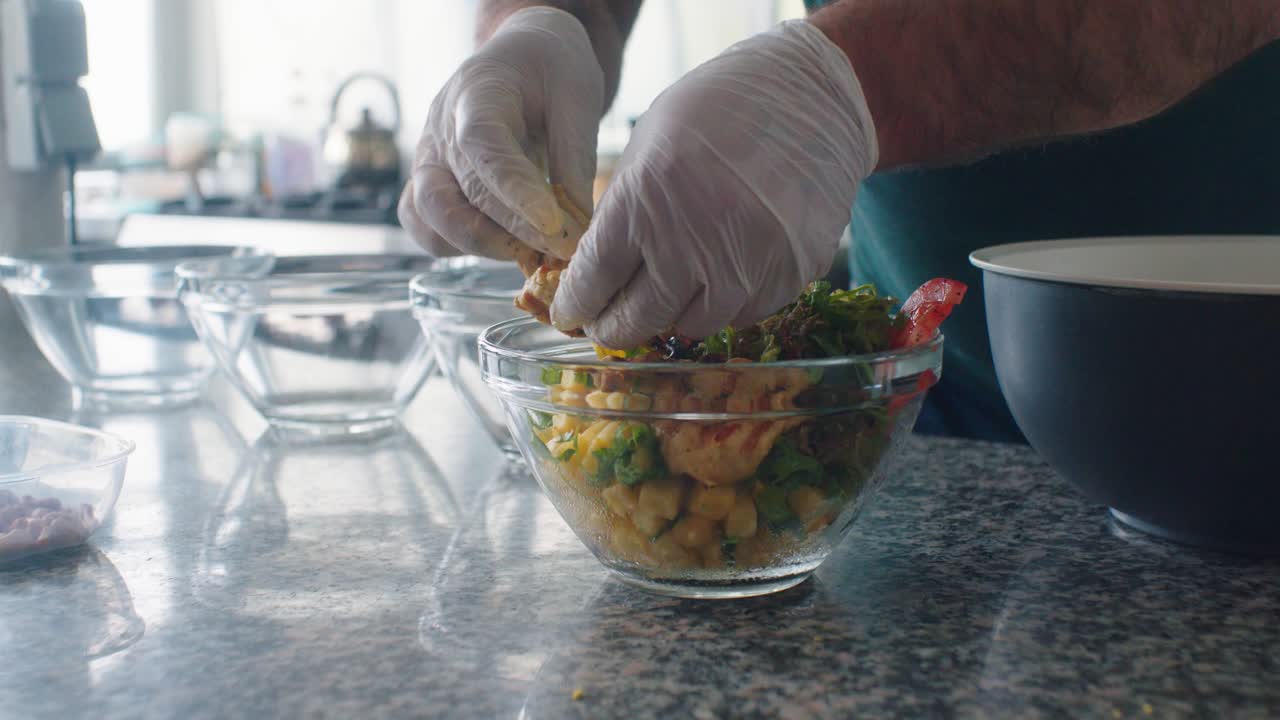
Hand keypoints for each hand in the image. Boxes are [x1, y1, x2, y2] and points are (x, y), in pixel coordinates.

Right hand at [398, 7, 602, 260]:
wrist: (524, 56)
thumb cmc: (552, 69)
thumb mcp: (578, 96)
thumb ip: (576, 158)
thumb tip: (577, 226)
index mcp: (476, 93)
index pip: (481, 147)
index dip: (515, 192)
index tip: (554, 226)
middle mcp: (439, 130)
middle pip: (451, 195)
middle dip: (508, 233)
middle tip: (561, 249)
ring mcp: (429, 161)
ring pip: (428, 220)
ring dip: (481, 246)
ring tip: (536, 252)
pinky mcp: (431, 185)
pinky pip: (428, 229)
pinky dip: (464, 248)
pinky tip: (512, 247)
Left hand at [550, 21, 877, 348]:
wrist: (812, 98)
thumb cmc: (720, 109)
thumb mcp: (649, 144)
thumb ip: (621, 209)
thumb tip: (594, 269)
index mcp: (645, 202)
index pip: (593, 280)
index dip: (575, 304)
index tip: (570, 312)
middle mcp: (692, 244)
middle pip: (636, 319)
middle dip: (613, 328)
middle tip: (606, 325)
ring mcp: (744, 268)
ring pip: (690, 326)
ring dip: (672, 315)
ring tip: (667, 293)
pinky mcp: (786, 279)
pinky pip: (740, 315)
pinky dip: (722, 303)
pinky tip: (718, 276)